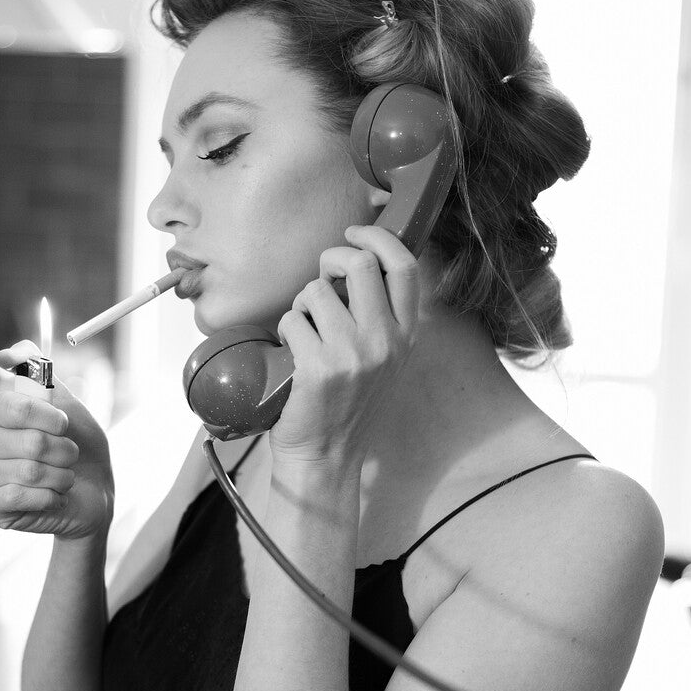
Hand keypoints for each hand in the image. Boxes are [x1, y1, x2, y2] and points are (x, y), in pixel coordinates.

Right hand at [0, 343, 113, 539]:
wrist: (93, 495)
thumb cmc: (79, 448)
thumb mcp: (66, 404)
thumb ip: (40, 374)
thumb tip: (6, 354)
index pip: (14, 405)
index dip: (49, 416)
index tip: (65, 424)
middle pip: (29, 442)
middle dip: (64, 451)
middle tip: (71, 456)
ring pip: (29, 471)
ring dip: (61, 476)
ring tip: (65, 478)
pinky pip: (20, 496)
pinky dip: (51, 497)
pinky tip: (54, 497)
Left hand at [270, 224, 420, 466]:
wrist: (327, 456)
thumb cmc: (348, 406)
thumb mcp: (383, 359)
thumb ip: (381, 316)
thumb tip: (357, 264)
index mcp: (406, 335)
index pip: (405, 266)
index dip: (378, 238)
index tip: (356, 233)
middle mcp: (385, 341)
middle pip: (359, 263)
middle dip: (331, 259)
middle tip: (322, 278)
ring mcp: (353, 354)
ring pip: (315, 291)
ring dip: (301, 305)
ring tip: (305, 333)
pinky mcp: (319, 367)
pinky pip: (291, 319)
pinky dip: (285, 330)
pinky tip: (292, 355)